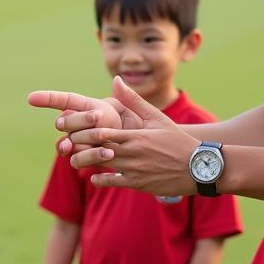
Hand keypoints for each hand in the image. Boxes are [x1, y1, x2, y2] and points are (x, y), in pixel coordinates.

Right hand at [27, 84, 144, 154]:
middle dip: (81, 119)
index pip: (64, 101)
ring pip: (70, 140)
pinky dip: (92, 156)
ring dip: (87, 138)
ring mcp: (77, 143)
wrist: (143, 154)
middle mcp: (78, 125)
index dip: (46, 99)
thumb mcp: (136, 112)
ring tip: (106, 139)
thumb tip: (118, 79)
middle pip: (66, 121)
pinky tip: (107, 154)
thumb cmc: (139, 129)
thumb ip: (127, 98)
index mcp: (89, 108)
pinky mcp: (82, 159)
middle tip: (99, 117)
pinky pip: (77, 158)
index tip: (30, 98)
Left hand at [63, 78, 199, 196]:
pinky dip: (100, 180)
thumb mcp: (156, 117)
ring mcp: (134, 169)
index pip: (101, 132)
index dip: (83, 131)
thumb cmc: (176, 140)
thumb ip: (133, 100)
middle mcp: (132, 152)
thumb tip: (116, 80)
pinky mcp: (138, 184)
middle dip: (79, 146)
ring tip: (74, 161)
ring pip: (101, 166)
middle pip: (96, 149)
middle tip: (65, 144)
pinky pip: (113, 182)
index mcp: (135, 135)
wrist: (198, 167)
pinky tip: (94, 176)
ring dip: (85, 163)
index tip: (71, 128)